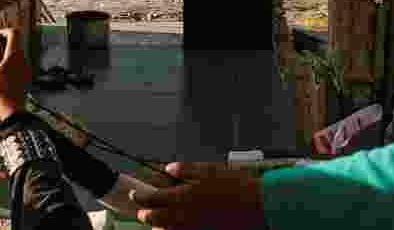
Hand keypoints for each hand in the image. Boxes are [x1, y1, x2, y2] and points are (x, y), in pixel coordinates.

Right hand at [0, 28, 30, 122]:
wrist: (12, 106)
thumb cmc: (2, 89)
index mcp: (15, 53)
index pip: (14, 33)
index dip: (4, 31)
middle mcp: (23, 58)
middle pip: (16, 43)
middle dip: (4, 44)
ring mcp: (26, 66)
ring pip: (17, 53)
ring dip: (7, 54)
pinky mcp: (26, 74)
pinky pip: (19, 63)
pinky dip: (10, 63)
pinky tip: (2, 72)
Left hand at [133, 162, 264, 228]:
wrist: (258, 205)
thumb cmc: (236, 184)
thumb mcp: (210, 170)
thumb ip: (186, 169)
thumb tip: (169, 169)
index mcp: (184, 196)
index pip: (154, 198)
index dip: (141, 197)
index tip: (135, 195)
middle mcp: (185, 215)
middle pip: (156, 219)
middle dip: (146, 216)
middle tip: (141, 214)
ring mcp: (193, 228)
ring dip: (159, 228)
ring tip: (156, 226)